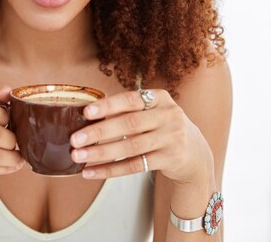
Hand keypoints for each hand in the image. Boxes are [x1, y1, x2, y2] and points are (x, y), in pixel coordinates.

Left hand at [69, 89, 213, 183]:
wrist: (195, 153)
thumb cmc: (161, 126)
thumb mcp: (152, 111)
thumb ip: (128, 110)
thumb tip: (87, 116)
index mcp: (160, 99)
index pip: (130, 99)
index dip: (108, 105)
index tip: (86, 112)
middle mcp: (168, 116)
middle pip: (129, 124)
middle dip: (99, 132)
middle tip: (75, 139)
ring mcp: (171, 139)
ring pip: (130, 147)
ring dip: (101, 153)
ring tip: (78, 156)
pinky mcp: (170, 160)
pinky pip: (135, 166)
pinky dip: (110, 170)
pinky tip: (91, 172)